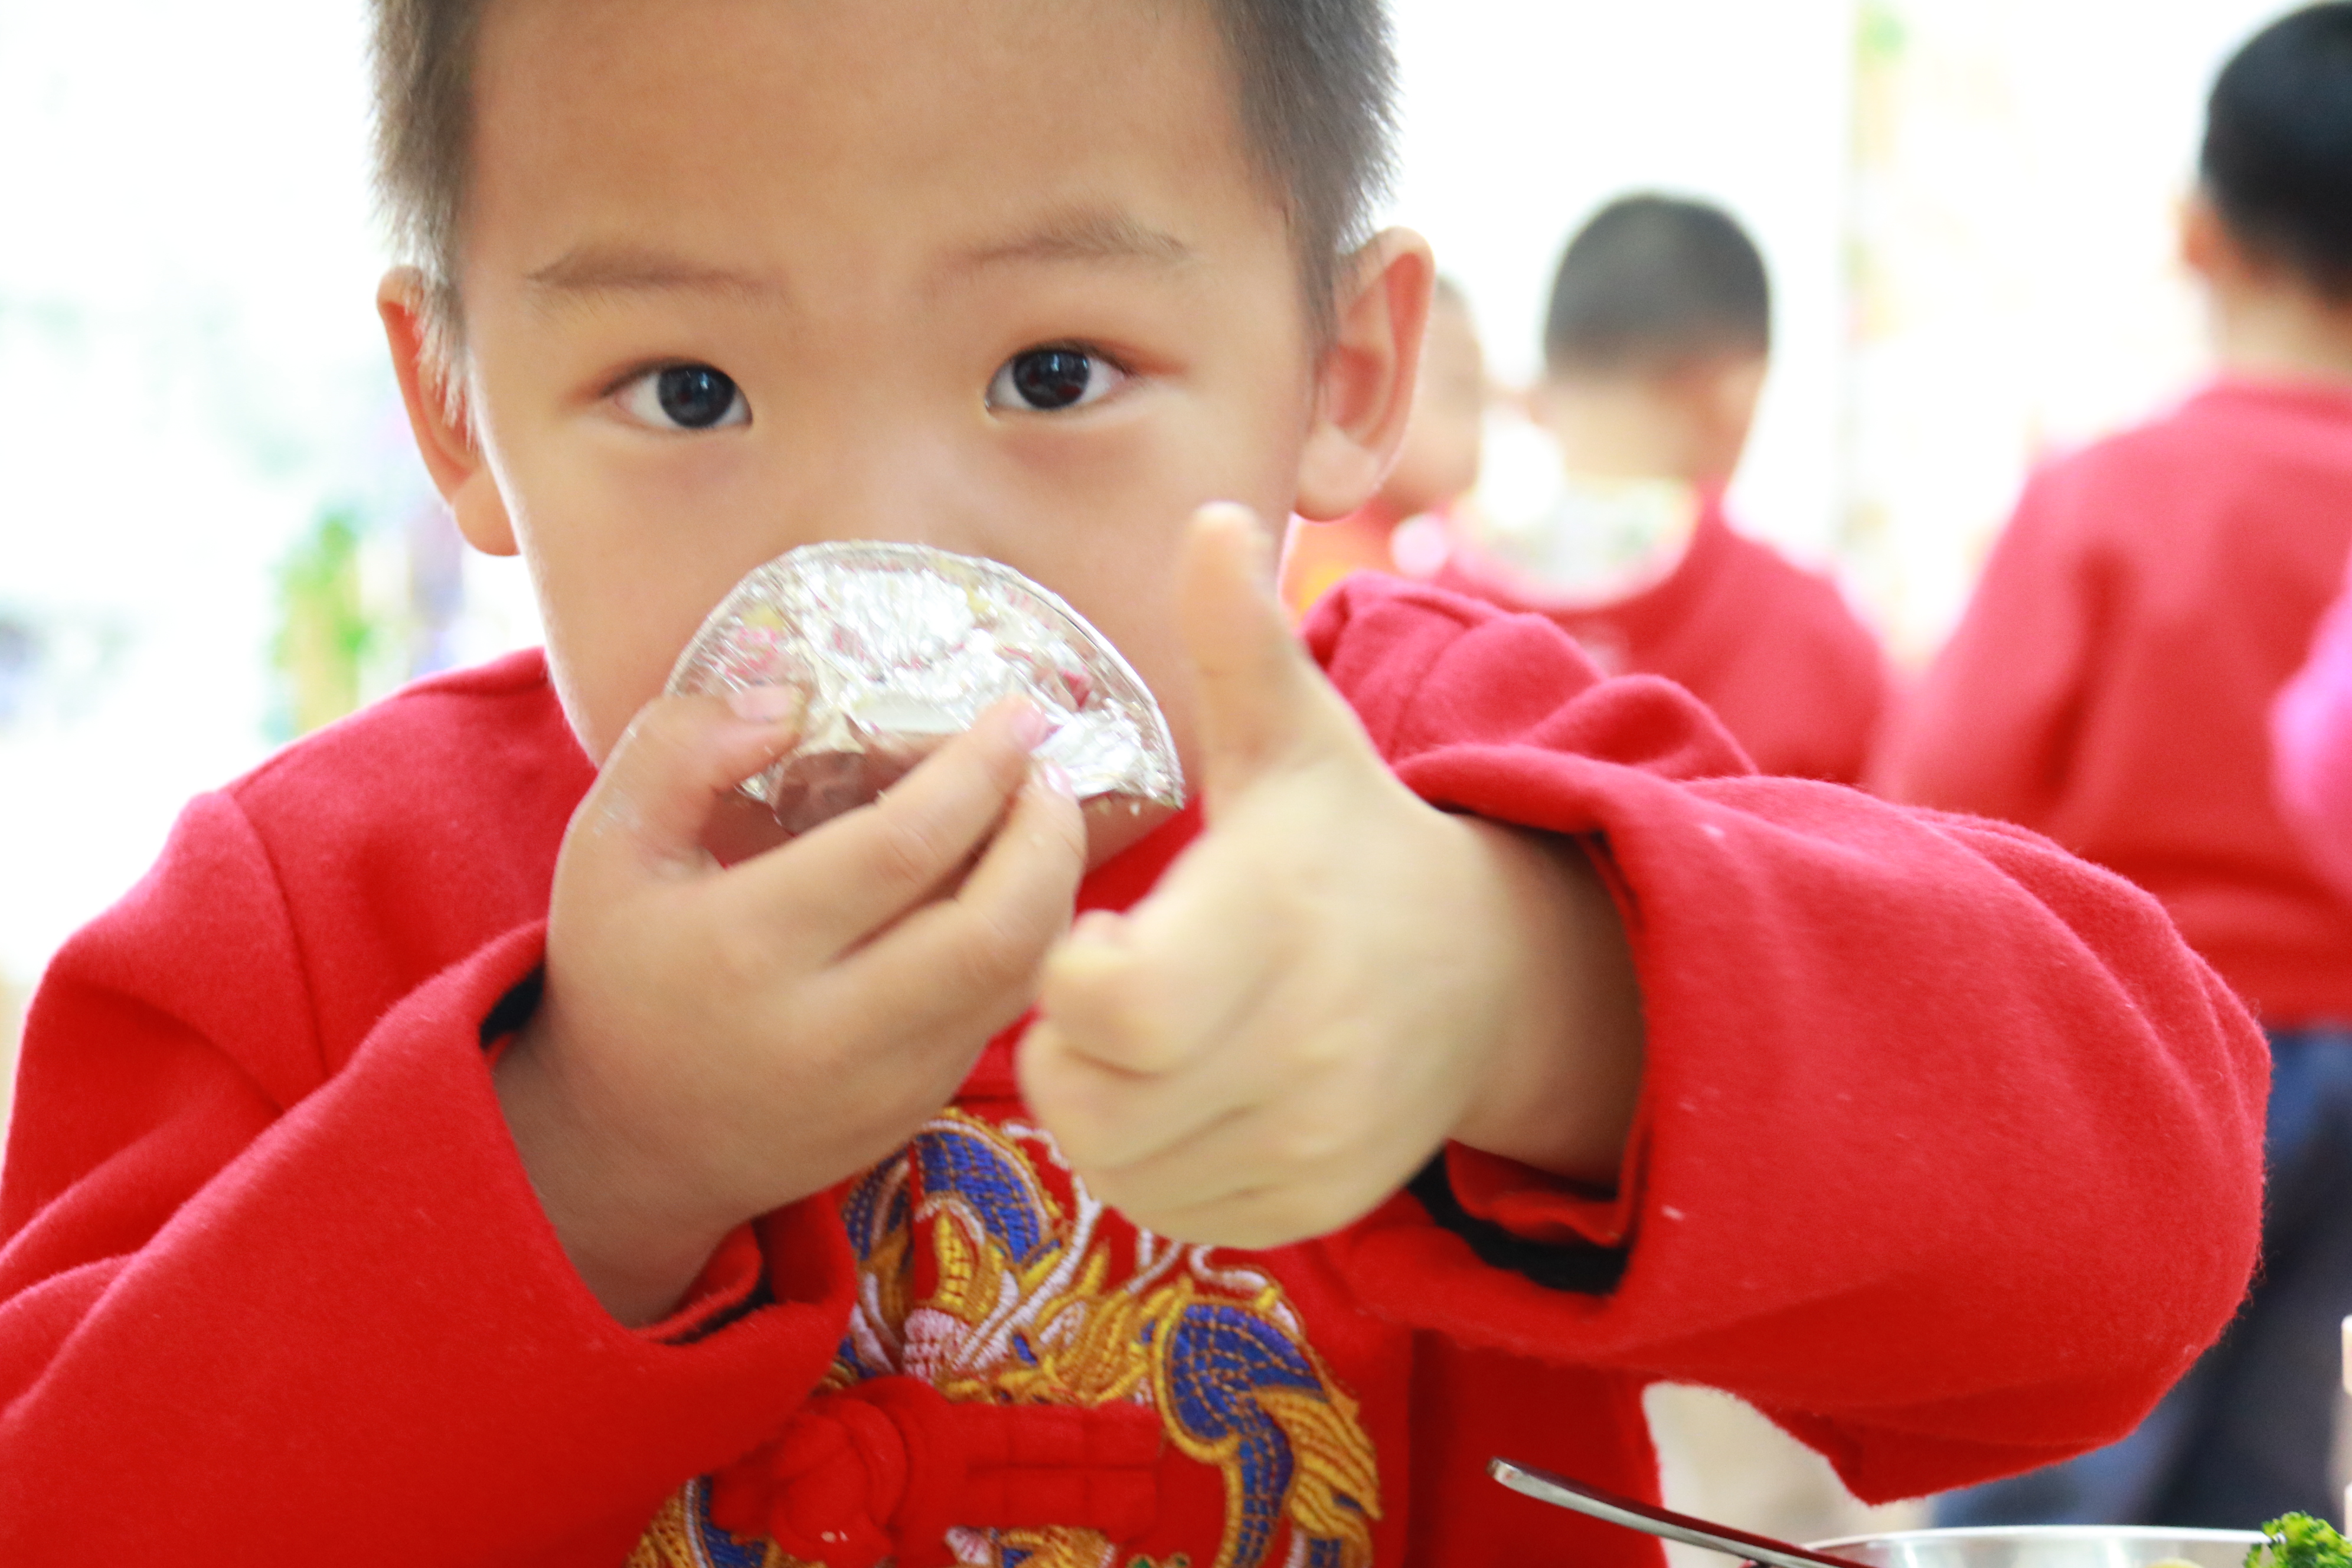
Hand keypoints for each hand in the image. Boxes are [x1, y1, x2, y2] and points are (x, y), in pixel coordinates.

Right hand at [498, 690, 1086, 1324]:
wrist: (626, 1140)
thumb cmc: (621, 971)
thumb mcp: (608, 846)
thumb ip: (679, 751)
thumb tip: (790, 701)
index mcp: (747, 945)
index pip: (900, 846)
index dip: (978, 771)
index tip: (1018, 714)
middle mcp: (826, 1026)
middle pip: (991, 929)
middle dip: (1047, 837)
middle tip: (1047, 769)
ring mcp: (881, 1083)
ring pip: (1016, 979)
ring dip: (1055, 889)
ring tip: (1042, 819)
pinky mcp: (911, 1110)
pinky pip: (999, 1017)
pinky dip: (1029, 944)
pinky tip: (1014, 890)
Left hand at [1019, 505, 1643, 1248]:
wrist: (1486, 976)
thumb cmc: (1352, 842)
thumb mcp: (1300, 737)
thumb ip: (1243, 640)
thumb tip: (1210, 513)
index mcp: (1281, 922)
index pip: (1118, 1003)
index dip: (1069, 974)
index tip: (1092, 934)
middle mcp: (1305, 1047)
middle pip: (1096, 1099)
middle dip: (1065, 1046)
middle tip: (1096, 990)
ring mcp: (1313, 1140)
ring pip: (1120, 1165)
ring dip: (1096, 1106)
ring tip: (1133, 1039)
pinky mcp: (1311, 1205)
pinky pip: (1172, 1211)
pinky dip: (1148, 1163)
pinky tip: (1176, 1094)